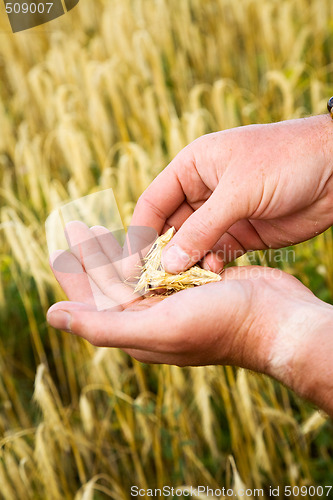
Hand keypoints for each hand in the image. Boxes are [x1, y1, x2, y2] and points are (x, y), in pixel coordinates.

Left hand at [47, 222, 332, 415]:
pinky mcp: (197, 281)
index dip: (74, 275)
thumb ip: (105, 326)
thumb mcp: (159, 328)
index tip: (60, 248)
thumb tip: (53, 317)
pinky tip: (144, 230)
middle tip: (78, 225)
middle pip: (114, 281)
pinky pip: (165, 261)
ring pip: (137, 268)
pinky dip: (152, 245)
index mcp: (139, 330)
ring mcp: (176, 298)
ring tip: (101, 225)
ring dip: (120, 246)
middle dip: (94, 254)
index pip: (94, 302)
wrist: (277, 319)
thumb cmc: (220, 326)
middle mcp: (154, 316)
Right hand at [130, 115, 332, 273]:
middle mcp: (202, 191)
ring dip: (187, 263)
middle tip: (154, 282)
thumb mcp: (239, 191)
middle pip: (170, 227)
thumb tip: (169, 264)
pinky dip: (210, 266)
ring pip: (192, 244)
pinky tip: (213, 274)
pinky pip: (216, 253)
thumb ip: (203, 229)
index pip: (153, 203)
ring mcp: (223, 214)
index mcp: (192, 167)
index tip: (131, 265)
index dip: (140, 233)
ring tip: (185, 280)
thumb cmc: (286, 161)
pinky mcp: (243, 233)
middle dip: (163, 254)